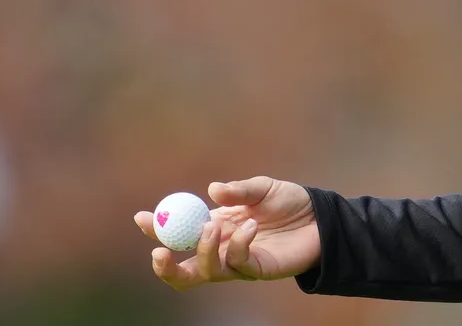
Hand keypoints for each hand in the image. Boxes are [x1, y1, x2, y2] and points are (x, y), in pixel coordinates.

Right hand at [134, 176, 320, 290]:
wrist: (320, 218)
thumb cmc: (290, 202)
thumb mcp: (262, 188)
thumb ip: (237, 190)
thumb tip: (211, 191)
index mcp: (215, 226)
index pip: (178, 233)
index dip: (157, 228)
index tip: (141, 217)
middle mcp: (221, 248)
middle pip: (183, 269)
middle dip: (165, 266)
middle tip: (160, 251)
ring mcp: (238, 263)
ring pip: (205, 273)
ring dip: (203, 251)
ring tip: (214, 227)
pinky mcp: (257, 270)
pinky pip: (238, 264)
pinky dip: (239, 245)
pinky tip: (251, 226)